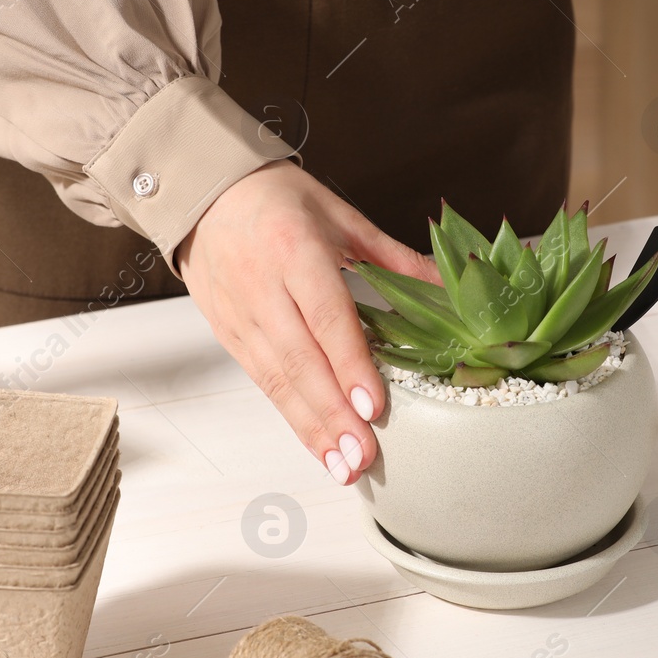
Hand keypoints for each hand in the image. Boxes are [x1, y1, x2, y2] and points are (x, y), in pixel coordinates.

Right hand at [179, 162, 438, 484]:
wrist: (205, 192)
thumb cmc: (276, 199)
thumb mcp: (341, 216)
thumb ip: (396, 258)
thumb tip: (452, 286)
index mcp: (294, 249)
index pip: (326, 317)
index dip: (349, 365)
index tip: (372, 406)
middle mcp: (263, 286)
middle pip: (300, 361)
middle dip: (333, 415)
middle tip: (362, 456)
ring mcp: (240, 314)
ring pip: (277, 381)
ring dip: (312, 429)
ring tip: (343, 465)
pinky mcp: (228, 334)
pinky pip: (262, 382)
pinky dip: (291, 417)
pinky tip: (317, 444)